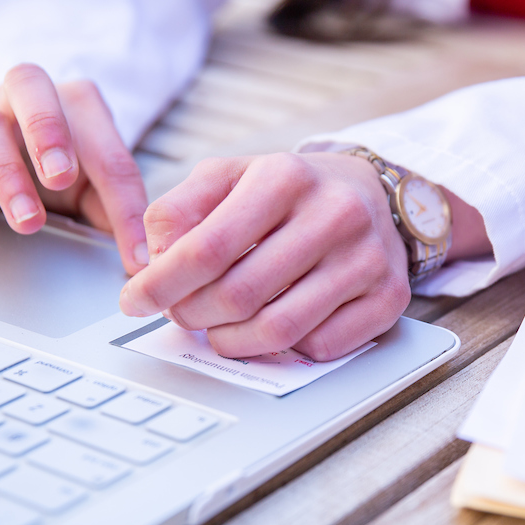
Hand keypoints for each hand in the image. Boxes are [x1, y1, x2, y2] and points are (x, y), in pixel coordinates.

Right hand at [0, 64, 149, 274]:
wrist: (10, 153)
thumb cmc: (63, 171)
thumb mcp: (98, 191)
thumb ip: (120, 216)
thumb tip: (148, 266)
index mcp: (76, 105)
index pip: (107, 151)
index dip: (127, 207)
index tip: (138, 257)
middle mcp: (23, 100)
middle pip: (30, 88)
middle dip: (48, 131)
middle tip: (63, 177)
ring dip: (5, 174)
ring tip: (26, 222)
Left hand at [119, 152, 413, 360]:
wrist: (372, 194)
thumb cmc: (290, 192)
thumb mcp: (228, 177)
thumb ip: (178, 210)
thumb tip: (147, 263)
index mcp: (285, 177)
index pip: (207, 248)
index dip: (161, 283)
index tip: (134, 301)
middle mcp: (334, 214)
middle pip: (238, 295)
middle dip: (192, 314)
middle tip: (180, 313)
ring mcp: (367, 259)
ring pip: (279, 329)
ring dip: (232, 341)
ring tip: (218, 327)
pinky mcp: (390, 297)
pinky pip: (321, 346)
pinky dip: (285, 348)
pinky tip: (271, 326)